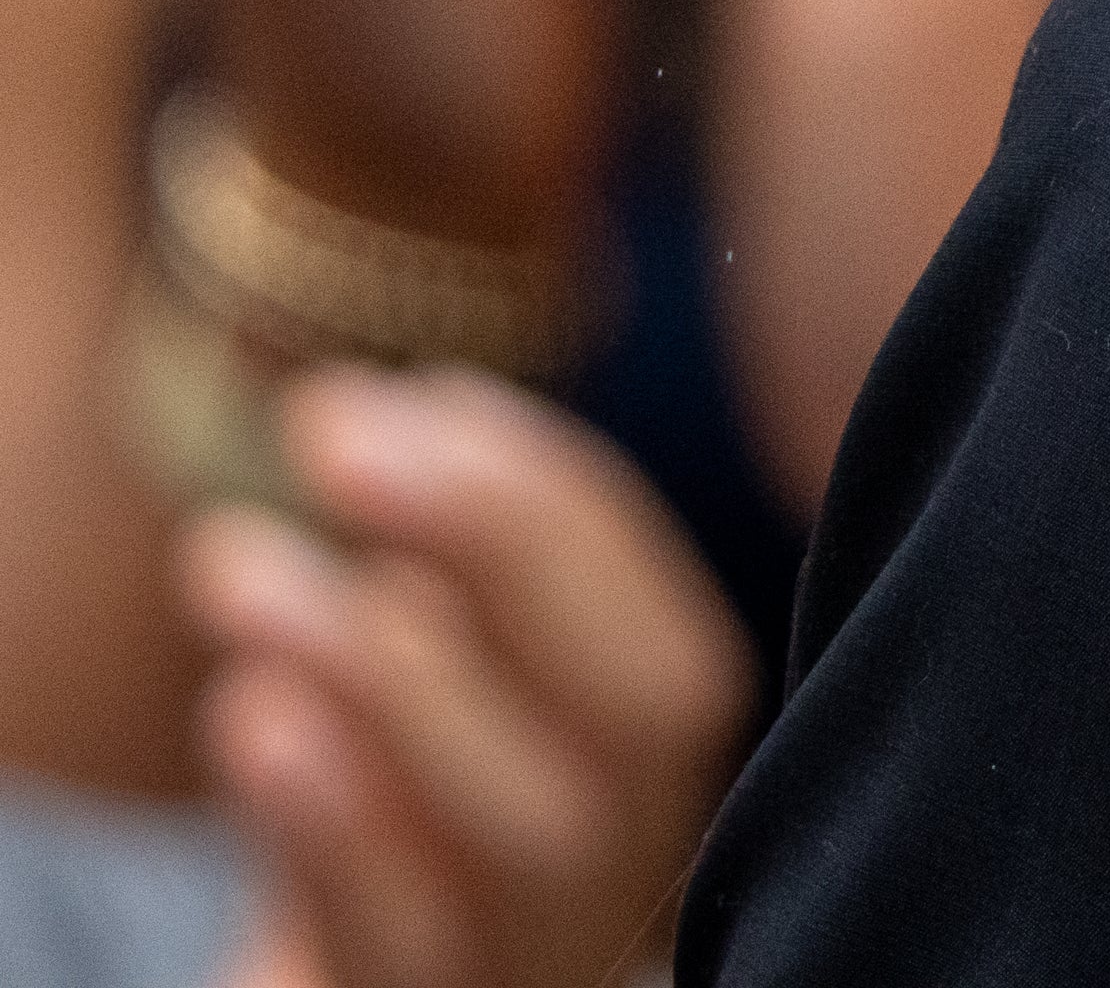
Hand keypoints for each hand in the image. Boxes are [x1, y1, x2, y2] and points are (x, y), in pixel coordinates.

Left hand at [184, 368, 747, 987]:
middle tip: (334, 431)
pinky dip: (335, 818)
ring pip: (527, 825)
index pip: (662, 619)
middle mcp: (625, 860)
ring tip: (234, 559)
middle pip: (641, 715)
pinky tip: (256, 711)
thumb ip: (455, 575)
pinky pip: (398, 936)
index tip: (418, 391)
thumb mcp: (428, 683)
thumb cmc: (379, 821)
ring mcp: (526, 955)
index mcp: (646, 765)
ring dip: (388, 666)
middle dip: (505, 542)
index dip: (557, 501)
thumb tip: (425, 409)